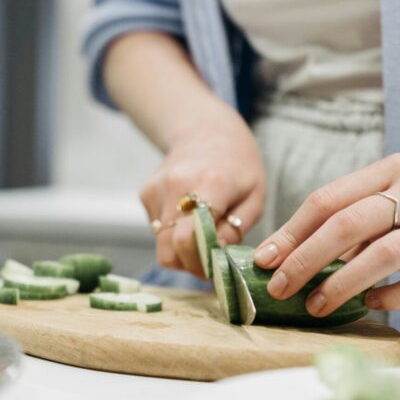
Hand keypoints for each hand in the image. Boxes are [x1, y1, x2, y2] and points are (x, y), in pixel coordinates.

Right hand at [140, 114, 265, 277]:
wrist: (206, 130)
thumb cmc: (238, 166)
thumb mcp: (254, 196)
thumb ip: (235, 230)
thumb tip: (216, 258)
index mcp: (209, 185)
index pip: (189, 238)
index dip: (200, 263)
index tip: (216, 269)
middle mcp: (175, 186)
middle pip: (168, 249)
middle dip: (189, 265)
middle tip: (209, 264)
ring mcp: (156, 189)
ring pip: (161, 244)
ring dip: (181, 250)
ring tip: (203, 235)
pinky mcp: (145, 194)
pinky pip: (157, 229)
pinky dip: (173, 232)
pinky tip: (189, 216)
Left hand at [252, 153, 399, 315]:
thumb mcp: (389, 208)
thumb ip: (346, 226)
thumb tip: (284, 259)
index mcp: (392, 170)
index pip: (329, 199)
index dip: (291, 232)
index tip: (264, 261)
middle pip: (350, 223)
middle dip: (306, 259)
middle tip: (280, 288)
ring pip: (386, 252)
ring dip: (343, 283)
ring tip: (316, 305)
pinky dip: (393, 295)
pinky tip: (371, 304)